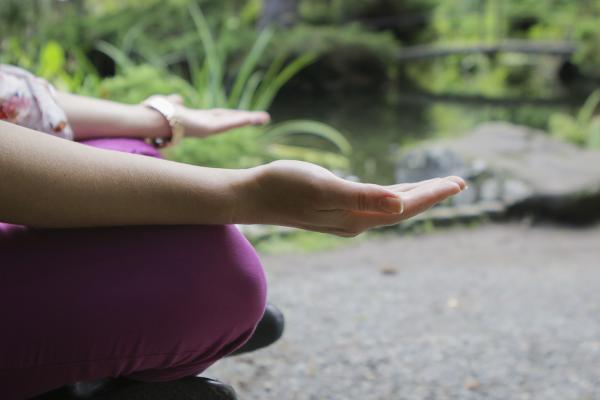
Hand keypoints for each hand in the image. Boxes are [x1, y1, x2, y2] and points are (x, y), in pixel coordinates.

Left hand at [153, 94, 270, 137]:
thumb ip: (174, 101)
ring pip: (232, 122)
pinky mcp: (208, 129)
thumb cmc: (158, 113)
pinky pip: (228, 124)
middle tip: (264, 118)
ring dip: (248, 119)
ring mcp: (208, 128)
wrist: (152, 119)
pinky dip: (240, 121)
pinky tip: (251, 118)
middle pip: (230, 119)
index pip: (221, 116)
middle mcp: (206, 125)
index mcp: (199, 120)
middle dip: (247, 118)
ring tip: (264, 118)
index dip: (234, 115)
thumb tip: (177, 99)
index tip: (247, 115)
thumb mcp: (170, 103)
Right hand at [241, 160, 465, 236]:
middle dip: (431, 196)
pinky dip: (392, 196)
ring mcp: (346, 218)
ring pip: (390, 207)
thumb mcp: (324, 188)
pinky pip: (375, 204)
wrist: (254, 195)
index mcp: (357, 218)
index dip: (433, 194)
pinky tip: (395, 192)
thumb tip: (400, 206)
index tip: (458, 182)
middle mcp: (356, 222)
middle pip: (403, 209)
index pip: (405, 207)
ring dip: (414, 197)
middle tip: (458, 182)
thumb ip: (362, 198)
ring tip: (435, 186)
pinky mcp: (336, 209)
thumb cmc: (285, 186)